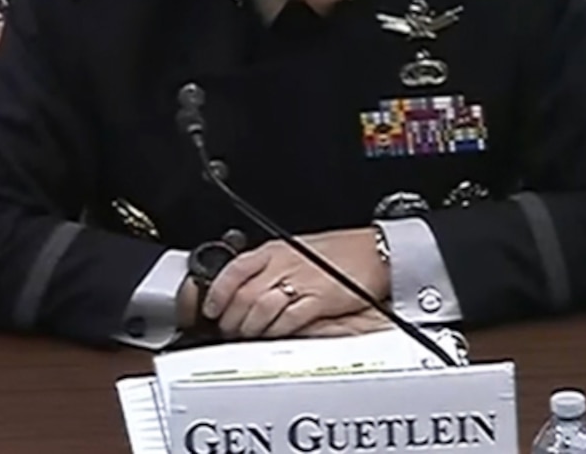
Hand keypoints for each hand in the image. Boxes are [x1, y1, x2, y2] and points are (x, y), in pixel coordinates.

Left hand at [203, 229, 389, 340]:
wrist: (375, 250)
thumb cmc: (341, 251)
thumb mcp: (298, 248)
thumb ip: (272, 264)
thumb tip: (248, 284)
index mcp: (276, 249)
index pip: (234, 269)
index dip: (217, 291)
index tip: (211, 308)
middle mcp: (284, 264)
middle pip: (242, 293)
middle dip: (230, 317)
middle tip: (227, 330)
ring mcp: (301, 282)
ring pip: (259, 308)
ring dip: (249, 327)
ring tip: (247, 336)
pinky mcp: (319, 299)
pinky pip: (288, 319)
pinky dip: (276, 330)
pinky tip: (273, 335)